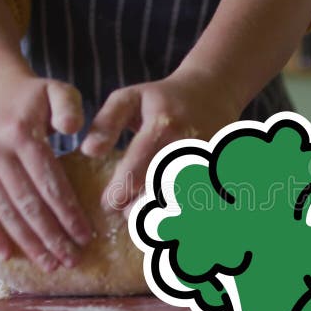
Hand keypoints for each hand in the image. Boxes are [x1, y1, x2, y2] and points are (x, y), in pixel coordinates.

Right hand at [0, 72, 92, 271]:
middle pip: (27, 203)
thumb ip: (70, 106)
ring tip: (50, 264)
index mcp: (20, 133)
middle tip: (72, 259)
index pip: (49, 182)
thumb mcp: (57, 90)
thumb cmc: (36, 98)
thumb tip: (72, 128)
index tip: (86, 235)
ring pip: (5, 212)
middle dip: (51, 236)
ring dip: (27, 242)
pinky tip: (9, 255)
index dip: (68, 212)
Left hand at [81, 67, 240, 214]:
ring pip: (184, 205)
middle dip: (139, 211)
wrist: (213, 92)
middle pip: (161, 194)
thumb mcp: (129, 98)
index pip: (136, 170)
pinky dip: (185, 219)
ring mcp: (209, 161)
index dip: (119, 193)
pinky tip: (171, 218)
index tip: (108, 204)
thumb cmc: (163, 99)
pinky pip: (203, 205)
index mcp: (163, 126)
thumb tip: (88, 151)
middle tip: (126, 212)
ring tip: (146, 216)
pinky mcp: (222, 172)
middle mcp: (189, 145)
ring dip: (162, 218)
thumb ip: (106, 122)